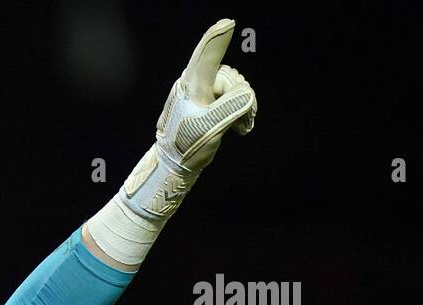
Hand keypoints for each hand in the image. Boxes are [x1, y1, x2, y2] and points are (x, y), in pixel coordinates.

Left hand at [157, 18, 257, 172]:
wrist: (175, 164)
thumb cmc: (187, 146)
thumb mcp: (209, 127)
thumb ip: (230, 106)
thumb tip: (247, 93)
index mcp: (191, 86)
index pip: (206, 57)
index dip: (217, 39)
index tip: (227, 23)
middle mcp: (195, 84)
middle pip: (230, 76)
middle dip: (242, 96)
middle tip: (244, 121)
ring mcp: (201, 92)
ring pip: (234, 86)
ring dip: (242, 105)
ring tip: (240, 126)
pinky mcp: (207, 101)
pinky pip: (232, 96)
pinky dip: (240, 109)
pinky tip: (240, 126)